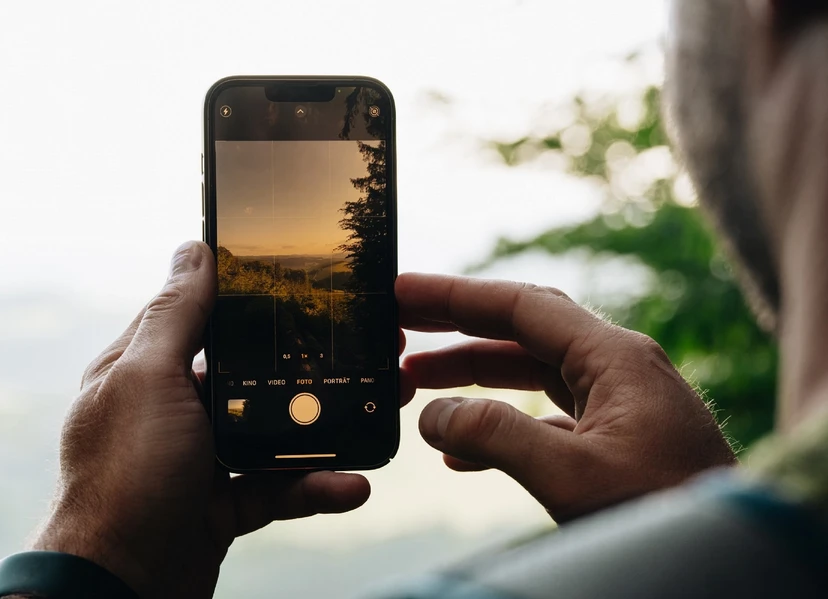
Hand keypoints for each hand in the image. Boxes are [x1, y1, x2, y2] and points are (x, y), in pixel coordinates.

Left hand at [32, 242, 369, 598]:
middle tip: (363, 351)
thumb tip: (192, 250)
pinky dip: (316, 487)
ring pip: (274, 431)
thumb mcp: (148, 379)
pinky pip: (279, 486)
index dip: (250, 298)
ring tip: (376, 414)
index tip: (307, 284)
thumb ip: (176, 317)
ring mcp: (200, 459)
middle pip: (250, 374)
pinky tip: (352, 484)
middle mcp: (172, 409)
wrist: (119, 586)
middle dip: (306, 366)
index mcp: (147, 370)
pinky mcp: (223, 504)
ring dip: (324, 430)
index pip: (202, 317)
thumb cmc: (124, 477)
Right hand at [397, 273, 736, 522]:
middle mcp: (616, 368)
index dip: (455, 295)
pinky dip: (499, 426)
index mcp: (614, 357)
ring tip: (415, 384)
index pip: (520, 305)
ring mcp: (618, 404)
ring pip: (529, 374)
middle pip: (520, 332)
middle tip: (400, 326)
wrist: (729, 566)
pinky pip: (544, 419)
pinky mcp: (615, 440)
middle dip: (456, 330)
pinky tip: (461, 451)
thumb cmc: (666, 514)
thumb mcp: (571, 476)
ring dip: (472, 379)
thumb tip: (432, 416)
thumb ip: (495, 438)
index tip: (403, 291)